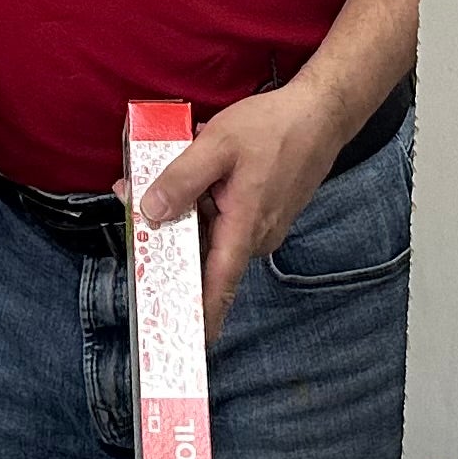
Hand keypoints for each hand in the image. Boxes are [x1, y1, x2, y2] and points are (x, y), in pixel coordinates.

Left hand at [134, 83, 344, 346]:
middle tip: (136, 211)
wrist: (321, 114)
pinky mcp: (264, 214)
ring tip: (163, 180)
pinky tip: (199, 175)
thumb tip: (150, 211)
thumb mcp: (217, 145)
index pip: (217, 286)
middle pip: (204, 255)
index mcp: (244, 228)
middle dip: (169, 241)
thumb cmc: (273, 128)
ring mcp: (263, 227)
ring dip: (187, 216)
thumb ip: (181, 179)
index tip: (183, 344)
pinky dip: (206, 205)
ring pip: (213, 234)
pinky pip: (226, 220)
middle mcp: (256, 237)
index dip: (199, 318)